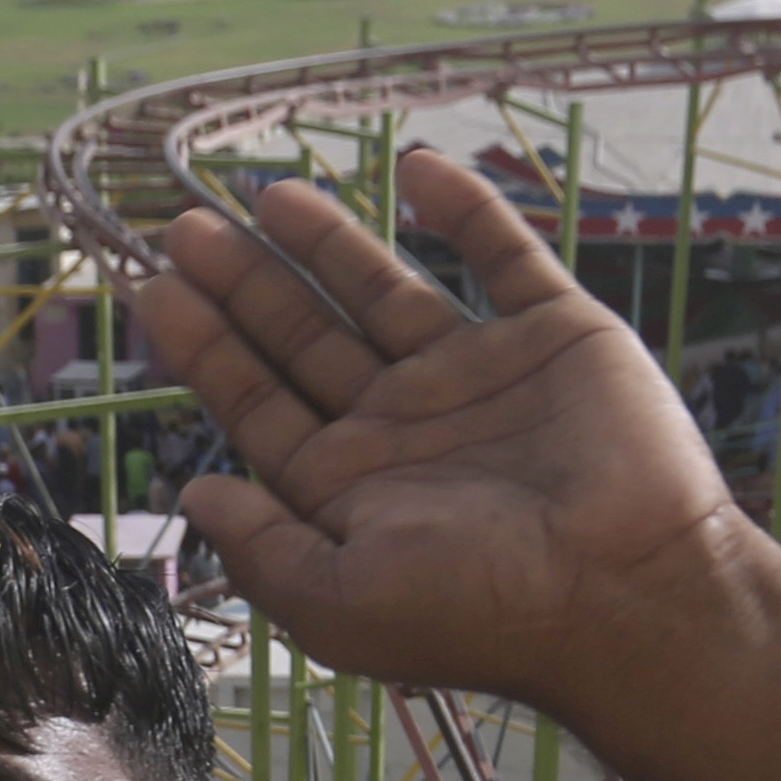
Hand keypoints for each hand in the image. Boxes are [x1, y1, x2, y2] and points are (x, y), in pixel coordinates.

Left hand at [136, 149, 742, 711]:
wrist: (627, 590)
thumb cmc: (481, 613)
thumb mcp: (339, 604)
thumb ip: (260, 549)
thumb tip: (195, 491)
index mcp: (351, 490)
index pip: (260, 405)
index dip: (206, 349)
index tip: (153, 292)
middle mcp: (406, 428)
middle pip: (305, 339)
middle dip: (245, 286)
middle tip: (184, 230)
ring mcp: (478, 377)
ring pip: (386, 290)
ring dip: (327, 243)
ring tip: (265, 197)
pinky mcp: (553, 336)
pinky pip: (503, 254)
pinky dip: (464, 208)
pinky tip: (414, 167)